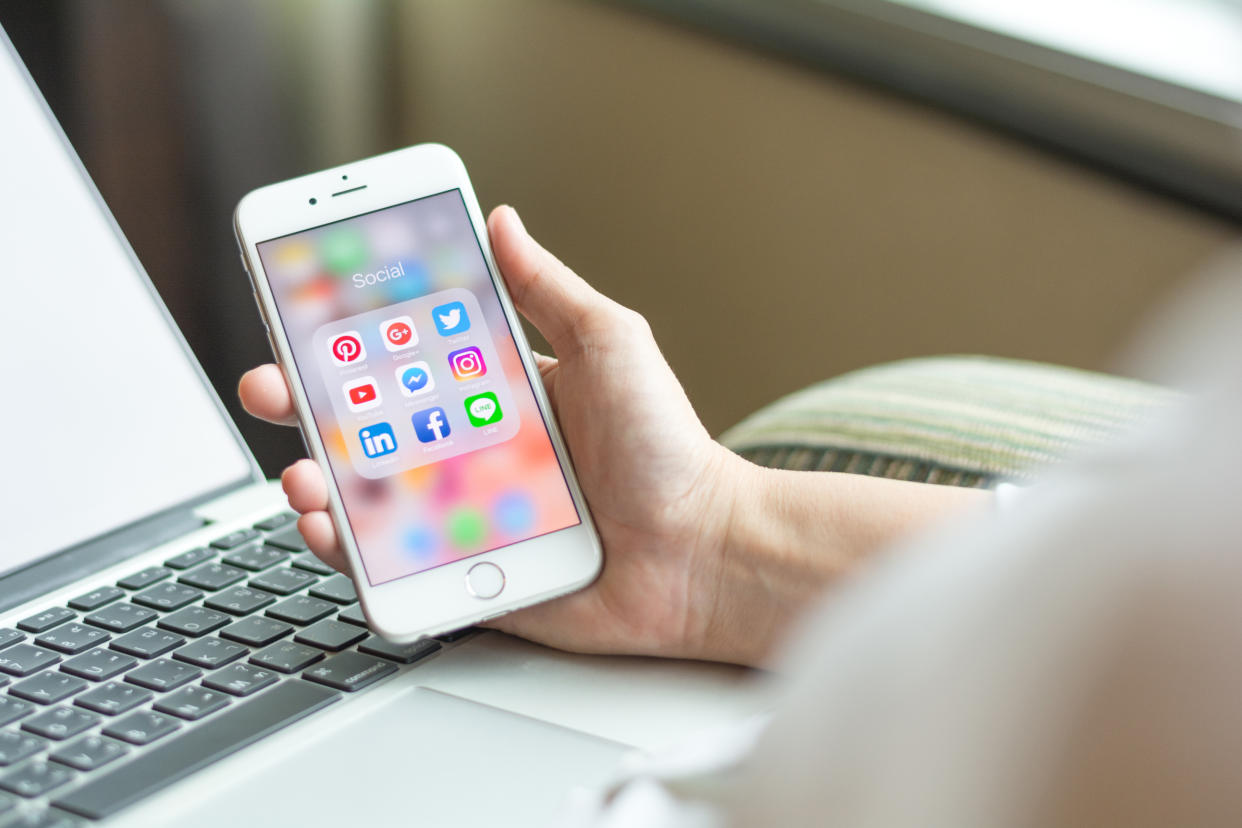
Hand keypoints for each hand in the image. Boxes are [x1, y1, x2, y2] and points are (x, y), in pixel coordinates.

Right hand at [240, 206, 747, 660]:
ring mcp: (463, 518)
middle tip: (270, 386)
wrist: (701, 551)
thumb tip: (501, 220)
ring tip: (301, 469)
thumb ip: (548, 289)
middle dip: (305, 404)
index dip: (350, 341)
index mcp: (497, 397)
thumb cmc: (666, 448)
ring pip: (365, 498)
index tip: (301, 313)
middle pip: (369, 427)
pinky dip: (348, 552)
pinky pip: (392, 568)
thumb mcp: (609, 345)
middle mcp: (471, 455)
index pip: (407, 362)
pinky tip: (329, 528)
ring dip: (315, 479)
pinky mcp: (466, 577)